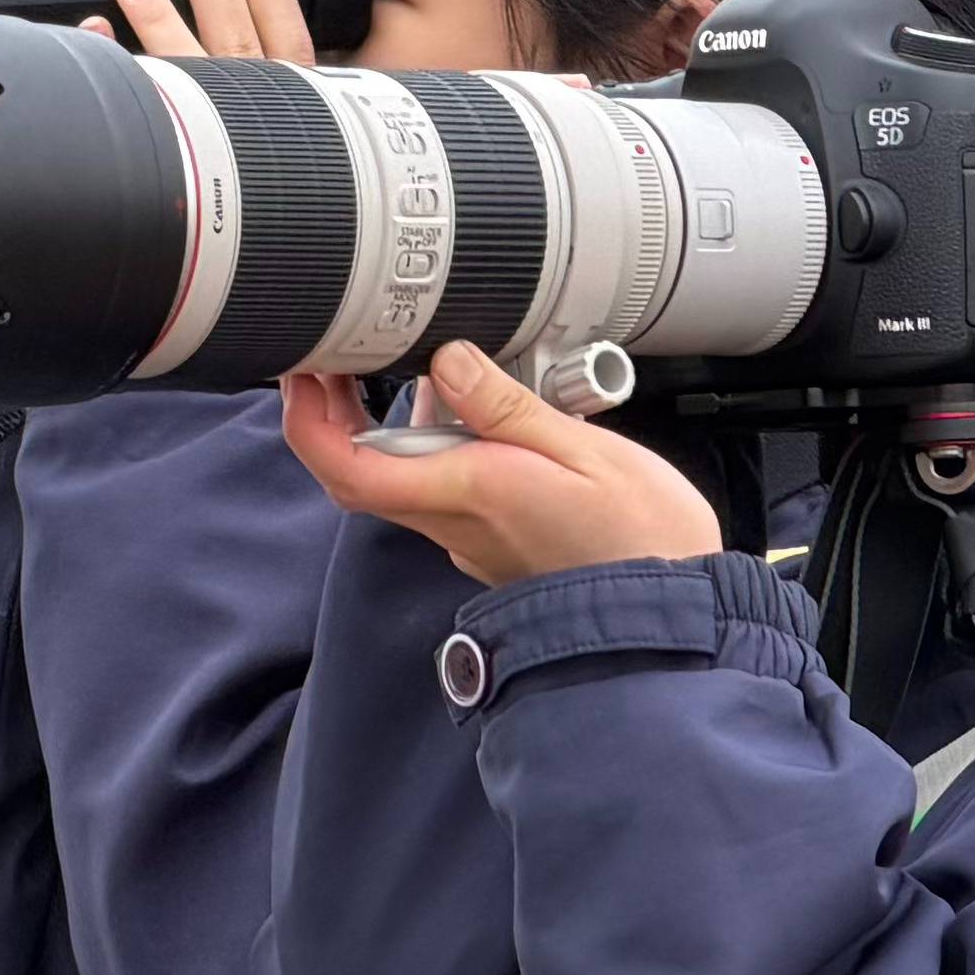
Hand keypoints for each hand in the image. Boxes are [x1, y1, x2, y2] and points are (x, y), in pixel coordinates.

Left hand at [284, 344, 724, 587]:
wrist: (672, 615)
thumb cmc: (643, 538)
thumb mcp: (584, 450)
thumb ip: (506, 407)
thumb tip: (447, 361)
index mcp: (470, 492)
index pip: (352, 469)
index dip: (310, 422)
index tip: (302, 374)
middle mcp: (457, 523)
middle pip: (362, 472)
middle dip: (336, 414)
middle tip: (340, 359)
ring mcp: (471, 538)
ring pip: (404, 479)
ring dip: (394, 427)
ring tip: (424, 371)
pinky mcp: (493, 542)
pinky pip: (444, 490)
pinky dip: (439, 447)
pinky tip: (472, 416)